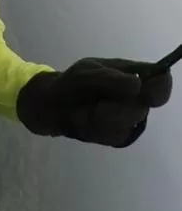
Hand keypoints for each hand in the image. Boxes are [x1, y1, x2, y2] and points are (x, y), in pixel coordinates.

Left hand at [17, 58, 172, 147]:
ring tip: (86, 108)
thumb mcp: (84, 74)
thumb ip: (109, 79)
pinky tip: (84, 121)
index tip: (144, 91)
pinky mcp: (118, 136)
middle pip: (142, 106)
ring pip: (127, 123)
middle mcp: (137, 98)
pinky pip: (114, 135)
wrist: (50, 106)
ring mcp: (130, 119)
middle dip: (116, 105)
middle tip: (96, 100)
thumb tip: (137, 86)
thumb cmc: (71, 84)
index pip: (160, 81)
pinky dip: (95, 128)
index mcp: (134, 76)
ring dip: (102, 116)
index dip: (159, 87)